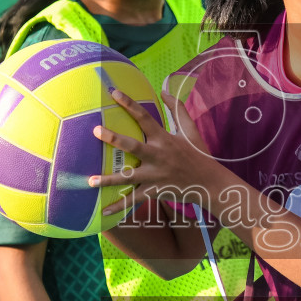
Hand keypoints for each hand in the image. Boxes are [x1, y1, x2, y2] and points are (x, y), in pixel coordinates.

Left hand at [90, 89, 212, 216]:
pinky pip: (134, 200)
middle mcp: (158, 156)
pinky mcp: (155, 191)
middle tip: (96, 131)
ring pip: (128, 177)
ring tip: (90, 181)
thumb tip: (164, 90)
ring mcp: (155, 175)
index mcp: (164, 139)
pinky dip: (119, 206)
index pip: (145, 117)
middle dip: (114, 138)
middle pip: (133, 146)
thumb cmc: (198, 153)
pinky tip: (104, 211)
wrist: (209, 183)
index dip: (130, 104)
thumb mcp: (190, 130)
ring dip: (109, 180)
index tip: (114, 93)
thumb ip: (177, 109)